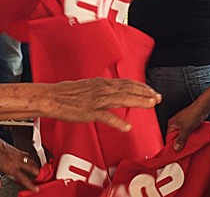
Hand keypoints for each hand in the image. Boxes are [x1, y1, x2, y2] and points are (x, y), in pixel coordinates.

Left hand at [0, 136, 39, 191]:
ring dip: (36, 166)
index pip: (23, 178)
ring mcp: (18, 155)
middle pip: (31, 168)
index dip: (30, 184)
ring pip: (31, 160)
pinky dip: (32, 159)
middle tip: (42, 178)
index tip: (36, 188)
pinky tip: (32, 160)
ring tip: (40, 170)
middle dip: (38, 173)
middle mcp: (16, 161)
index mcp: (10, 168)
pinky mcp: (17, 149)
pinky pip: (27, 155)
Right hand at [44, 77, 161, 132]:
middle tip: (158, 97)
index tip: (151, 91)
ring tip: (150, 105)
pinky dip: (118, 121)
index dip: (141, 87)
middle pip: (128, 89)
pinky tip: (127, 126)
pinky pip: (106, 116)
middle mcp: (101, 89)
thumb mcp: (87, 87)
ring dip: (138, 101)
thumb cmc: (66, 94)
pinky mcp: (89, 111)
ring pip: (122, 99)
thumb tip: (112, 92)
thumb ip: (101, 90)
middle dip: (145, 93)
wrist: (51, 97)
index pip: (126, 83)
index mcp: (101, 83)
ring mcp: (96, 100)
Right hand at [167, 102, 207, 150]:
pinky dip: (190, 137)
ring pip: (182, 136)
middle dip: (180, 143)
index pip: (169, 137)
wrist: (202, 108)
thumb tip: (176, 148)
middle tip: (183, 149)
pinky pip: (187, 134)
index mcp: (172, 124)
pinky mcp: (189, 125)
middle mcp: (176, 124)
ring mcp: (182, 124)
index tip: (176, 151)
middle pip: (176, 137)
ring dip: (186, 140)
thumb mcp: (185, 129)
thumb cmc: (193, 114)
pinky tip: (193, 140)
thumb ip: (180, 139)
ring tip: (189, 144)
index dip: (172, 145)